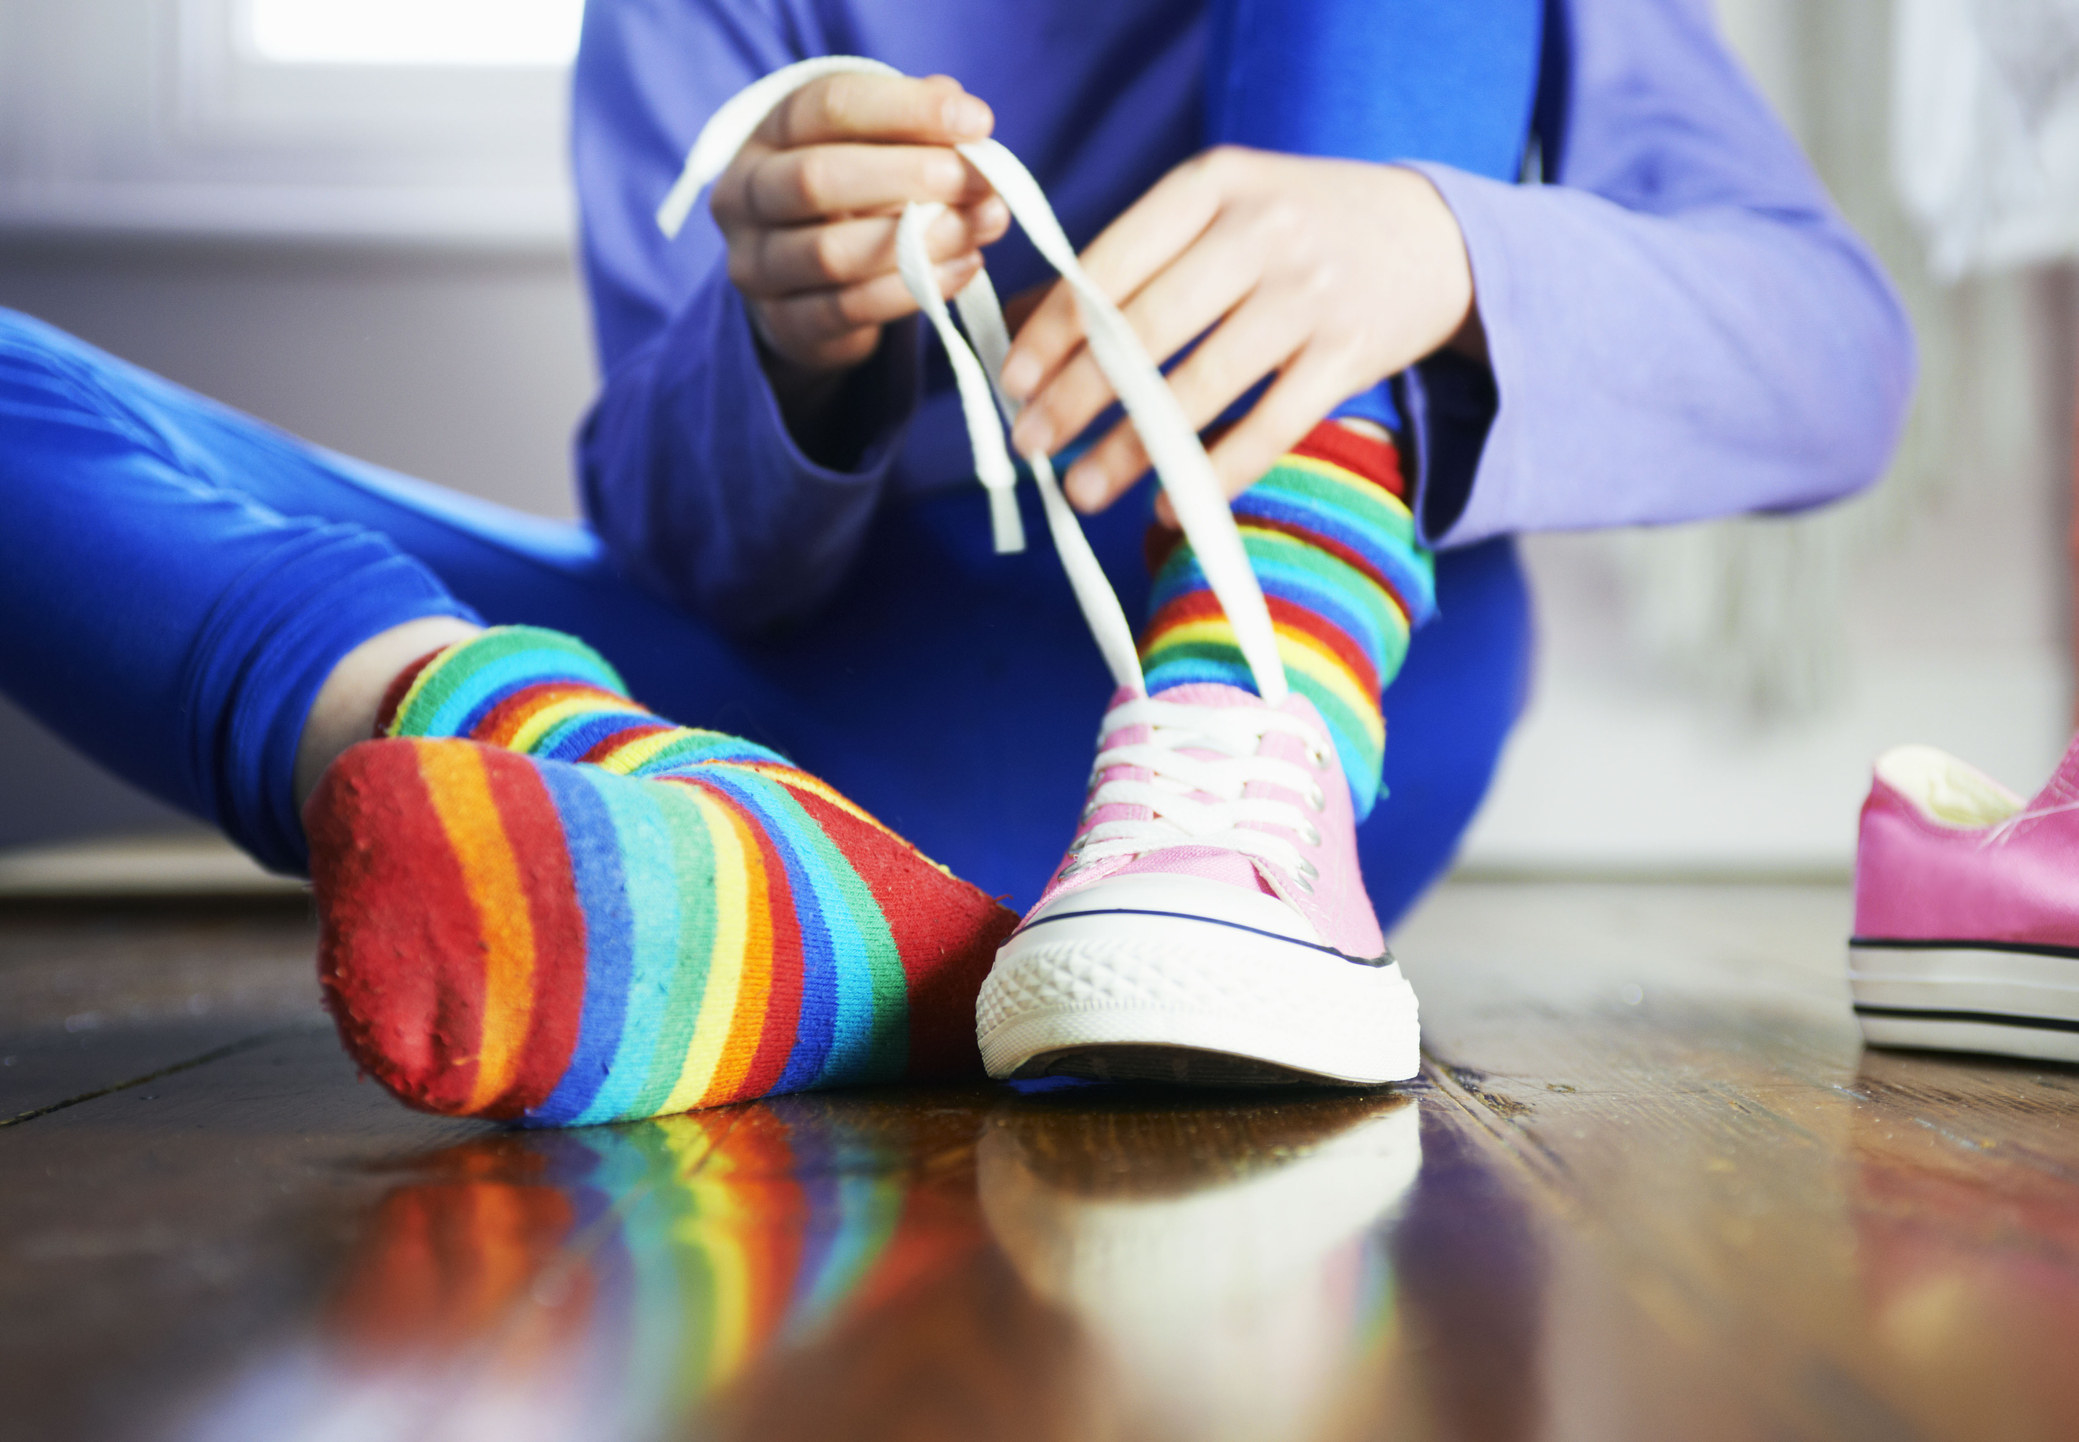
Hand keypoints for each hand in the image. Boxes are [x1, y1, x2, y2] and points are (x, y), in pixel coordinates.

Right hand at [710, 72, 1009, 383]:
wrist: (801, 288)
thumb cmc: (850, 198)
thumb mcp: (874, 148)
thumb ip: (913, 127)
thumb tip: (964, 116)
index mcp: (768, 133)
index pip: (828, 106)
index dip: (907, 109)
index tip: (978, 121)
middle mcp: (746, 195)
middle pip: (816, 178)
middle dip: (912, 177)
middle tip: (981, 181)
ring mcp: (757, 265)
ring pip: (832, 253)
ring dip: (921, 240)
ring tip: (983, 226)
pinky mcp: (785, 323)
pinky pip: (849, 309)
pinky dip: (915, 288)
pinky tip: (965, 267)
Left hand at [997, 147, 1483, 520]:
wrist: (1435, 234)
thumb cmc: (1299, 228)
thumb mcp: (1226, 206)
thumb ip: (1145, 256)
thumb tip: (1038, 338)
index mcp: (1214, 185)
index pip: (1112, 262)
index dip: (1055, 329)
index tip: (1014, 381)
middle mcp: (1263, 231)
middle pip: (1147, 329)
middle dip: (1076, 396)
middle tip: (1030, 444)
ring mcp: (1311, 294)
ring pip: (1201, 388)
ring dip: (1132, 450)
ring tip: (1082, 491)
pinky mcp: (1350, 355)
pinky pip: (1268, 429)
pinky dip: (1213, 477)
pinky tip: (1167, 507)